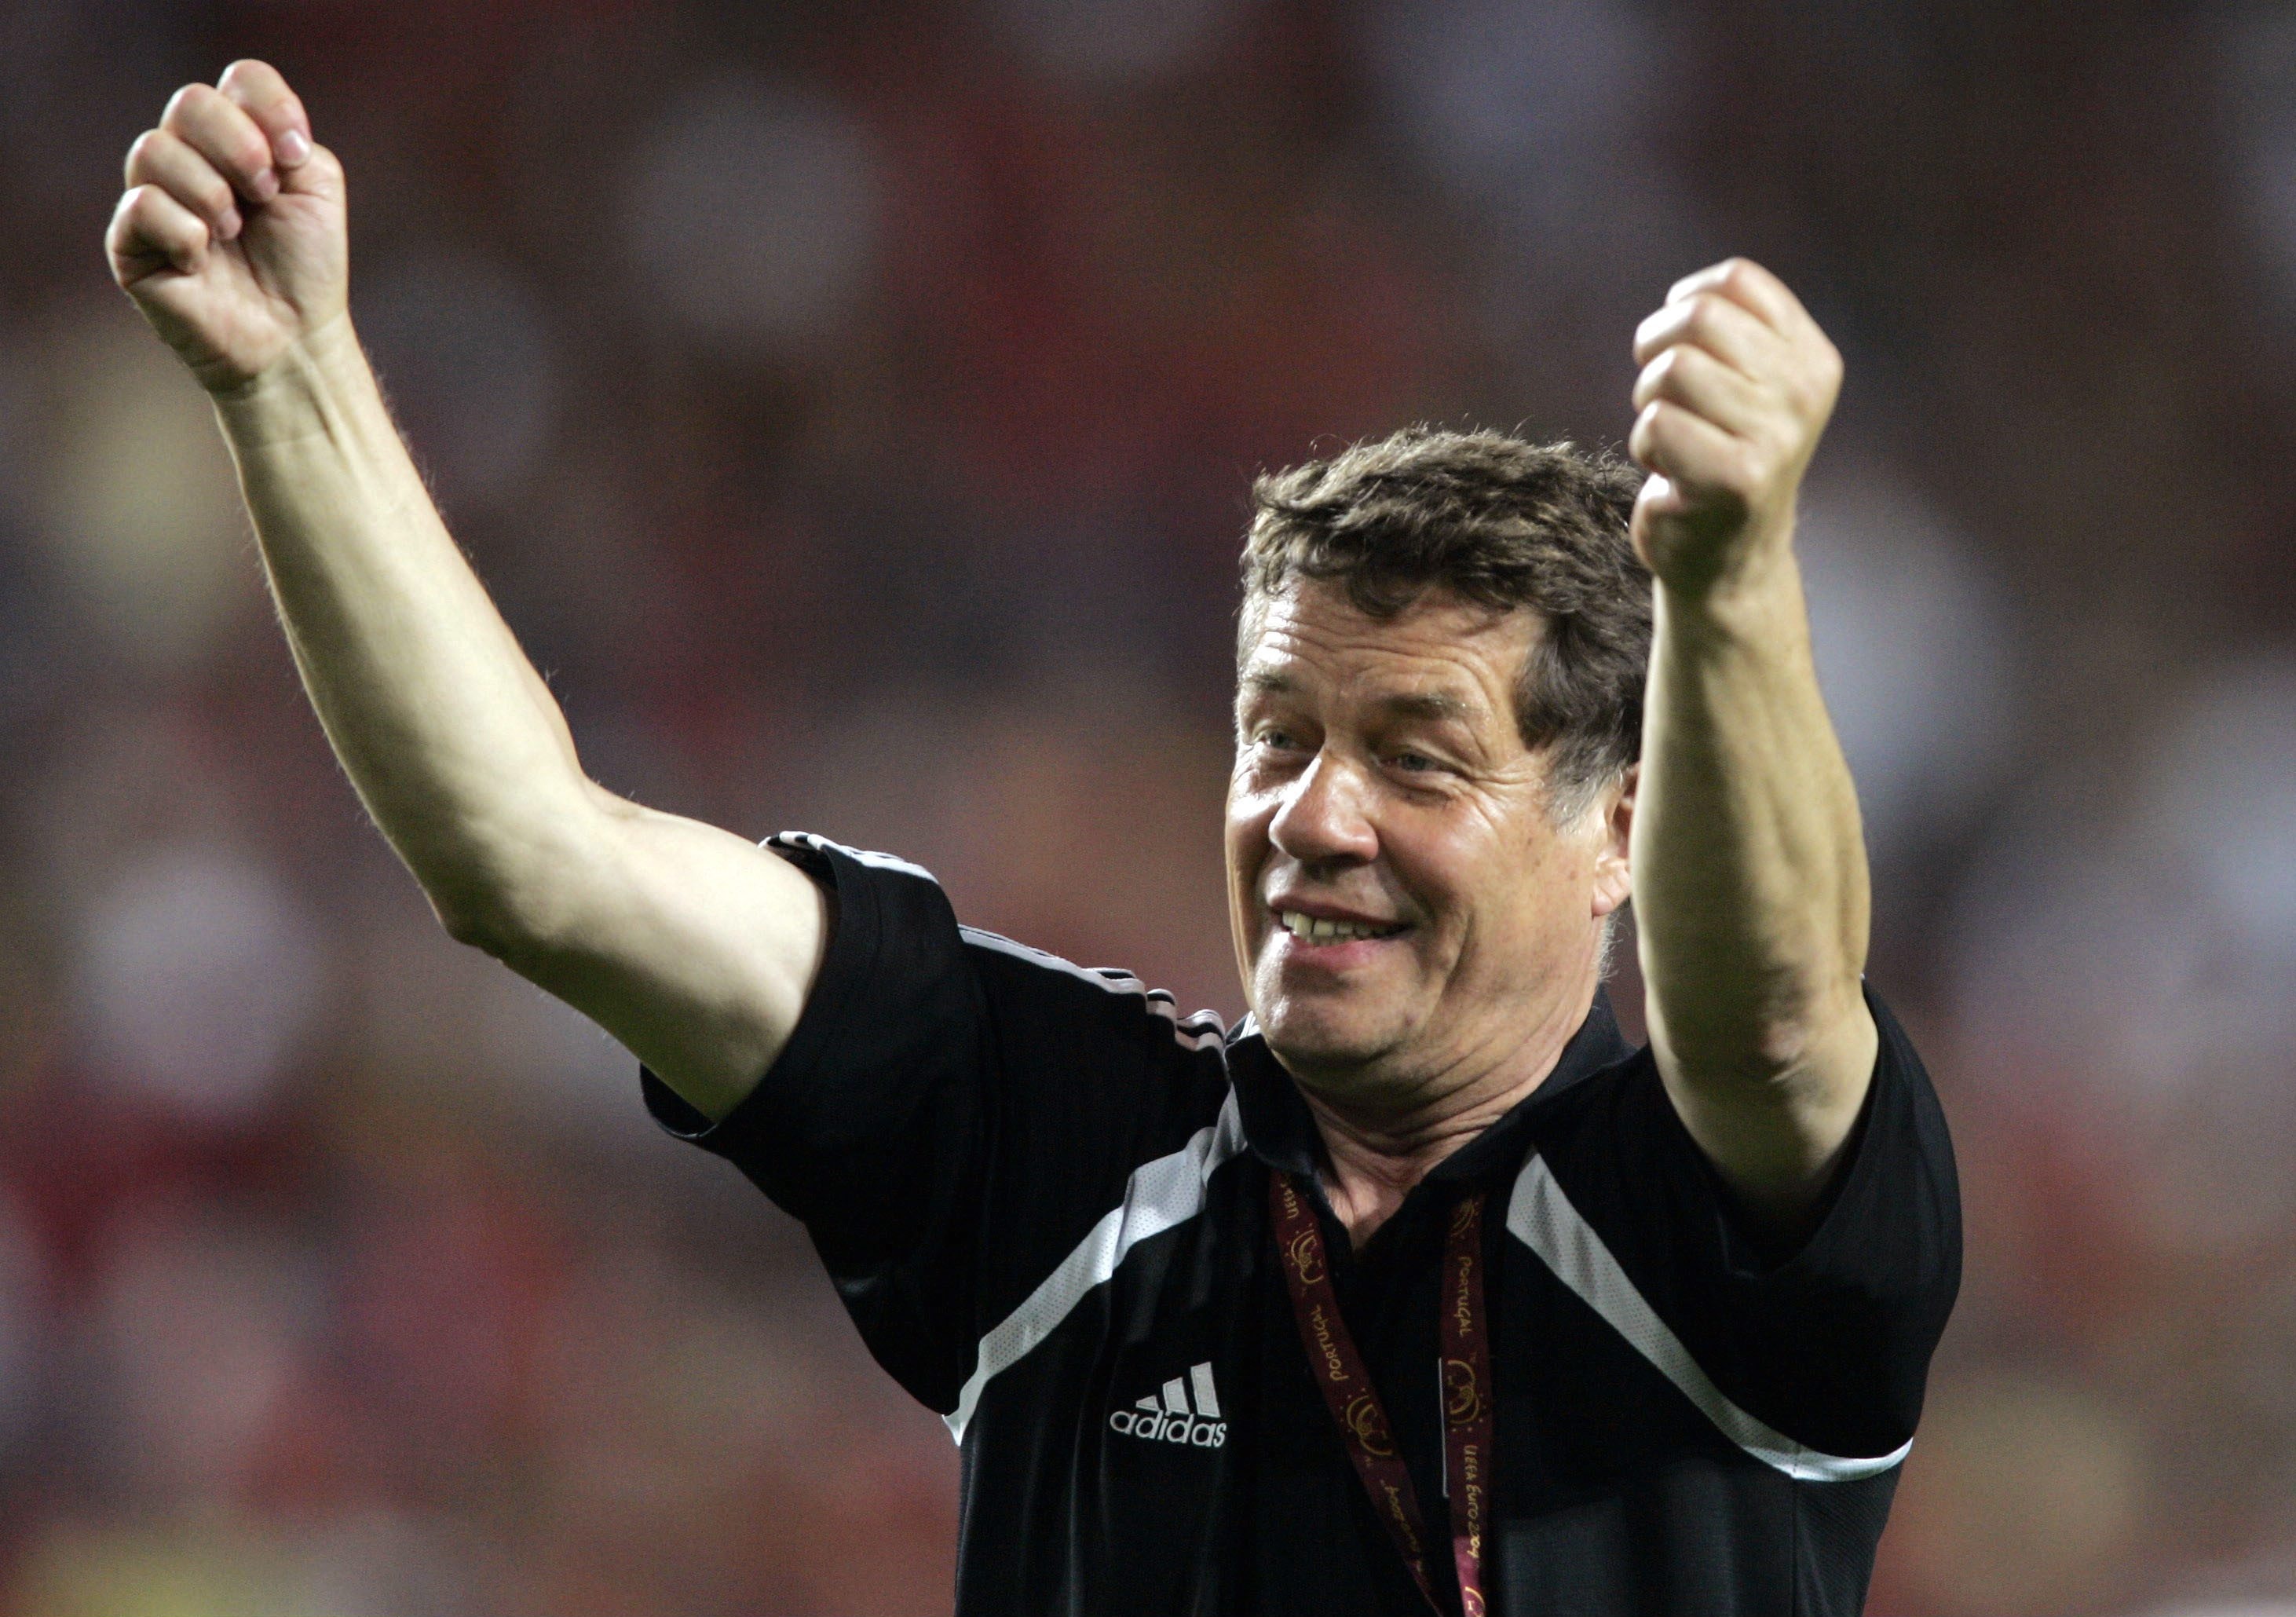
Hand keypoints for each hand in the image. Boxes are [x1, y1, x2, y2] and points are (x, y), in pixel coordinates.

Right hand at [107, 60, 344, 394]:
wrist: (292, 337)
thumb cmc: (304, 265)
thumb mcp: (316, 190)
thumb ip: (292, 140)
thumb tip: (258, 129)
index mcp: (238, 138)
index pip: (239, 80)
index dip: (268, 106)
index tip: (296, 155)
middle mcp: (189, 156)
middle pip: (191, 103)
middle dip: (239, 148)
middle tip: (264, 195)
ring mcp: (153, 194)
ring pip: (156, 150)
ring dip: (211, 194)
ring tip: (232, 233)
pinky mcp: (128, 240)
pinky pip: (142, 205)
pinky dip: (185, 233)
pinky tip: (202, 262)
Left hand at [1627, 259, 1841, 596]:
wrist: (1729, 559)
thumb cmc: (1721, 457)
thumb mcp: (1747, 386)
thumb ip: (1731, 331)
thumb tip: (1687, 298)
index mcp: (1812, 358)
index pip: (1733, 281)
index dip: (1683, 305)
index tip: (1684, 351)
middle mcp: (1804, 391)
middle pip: (1697, 317)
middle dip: (1659, 351)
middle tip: (1668, 400)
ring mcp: (1776, 435)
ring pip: (1672, 369)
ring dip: (1650, 404)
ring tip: (1674, 440)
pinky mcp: (1737, 477)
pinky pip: (1657, 423)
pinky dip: (1645, 445)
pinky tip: (1671, 475)